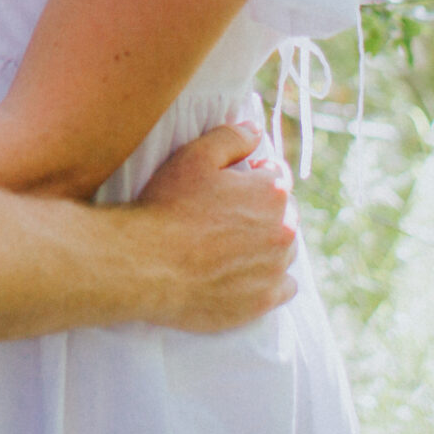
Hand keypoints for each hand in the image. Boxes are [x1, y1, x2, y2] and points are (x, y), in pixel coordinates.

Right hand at [130, 121, 296, 333]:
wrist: (148, 264)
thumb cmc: (168, 206)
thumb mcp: (194, 156)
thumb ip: (232, 137)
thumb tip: (256, 132)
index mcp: (272, 192)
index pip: (277, 177)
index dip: (253, 178)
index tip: (231, 188)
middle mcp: (284, 230)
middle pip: (284, 215)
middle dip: (262, 213)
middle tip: (227, 218)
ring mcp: (276, 269)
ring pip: (285, 250)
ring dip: (268, 245)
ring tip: (233, 247)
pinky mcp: (264, 301)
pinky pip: (285, 287)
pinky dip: (272, 280)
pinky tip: (247, 274)